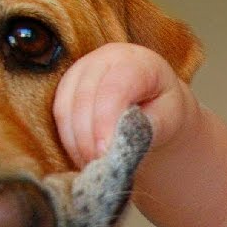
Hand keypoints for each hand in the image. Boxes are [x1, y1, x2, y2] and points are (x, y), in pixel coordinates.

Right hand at [53, 42, 198, 167]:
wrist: (153, 101)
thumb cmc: (163, 109)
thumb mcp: (168, 118)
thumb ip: (148, 127)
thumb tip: (120, 143)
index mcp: (136, 62)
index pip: (114, 88)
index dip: (105, 121)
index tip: (105, 153)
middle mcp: (104, 59)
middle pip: (85, 98)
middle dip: (88, 138)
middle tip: (98, 167)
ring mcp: (81, 69)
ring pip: (66, 107)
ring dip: (75, 142)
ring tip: (92, 165)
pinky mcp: (67, 85)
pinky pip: (59, 114)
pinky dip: (68, 140)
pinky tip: (82, 156)